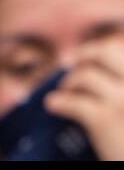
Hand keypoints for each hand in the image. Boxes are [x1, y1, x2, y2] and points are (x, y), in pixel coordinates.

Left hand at [45, 36, 123, 159]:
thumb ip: (121, 84)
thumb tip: (91, 67)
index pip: (122, 49)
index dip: (102, 50)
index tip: (89, 56)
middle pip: (105, 50)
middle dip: (84, 54)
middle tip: (68, 62)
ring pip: (85, 74)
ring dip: (69, 83)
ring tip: (65, 92)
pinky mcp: (106, 119)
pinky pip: (72, 101)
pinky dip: (59, 102)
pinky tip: (53, 105)